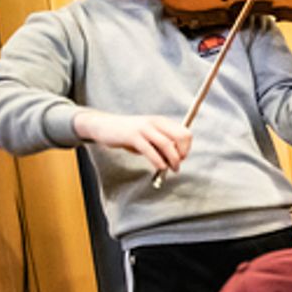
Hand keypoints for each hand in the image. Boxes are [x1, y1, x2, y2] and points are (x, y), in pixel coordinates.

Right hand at [73, 110, 191, 172]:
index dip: (186, 148)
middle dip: (182, 153)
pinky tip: (160, 167)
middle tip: (178, 164)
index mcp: (162, 121)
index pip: (185, 133)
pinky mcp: (133, 136)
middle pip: (180, 136)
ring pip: (167, 144)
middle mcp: (155, 122)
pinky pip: (150, 150)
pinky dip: (158, 161)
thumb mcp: (149, 137)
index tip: (182, 158)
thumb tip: (175, 160)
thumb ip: (162, 146)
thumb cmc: (129, 134)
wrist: (104, 126)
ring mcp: (144, 128)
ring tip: (172, 169)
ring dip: (173, 159)